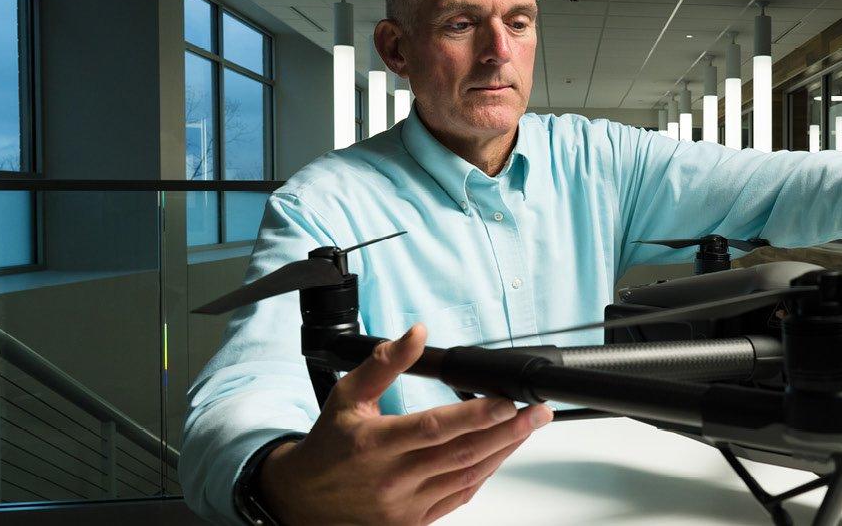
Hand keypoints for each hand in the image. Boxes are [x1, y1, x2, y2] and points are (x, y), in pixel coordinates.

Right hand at [258, 324, 551, 524]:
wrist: (303, 500)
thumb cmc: (329, 446)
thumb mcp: (347, 396)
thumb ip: (384, 363)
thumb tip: (417, 334)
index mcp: (374, 443)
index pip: (434, 428)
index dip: (475, 415)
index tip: (507, 400)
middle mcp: (392, 478)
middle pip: (462, 454)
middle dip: (508, 431)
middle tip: (538, 412)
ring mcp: (405, 505)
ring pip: (467, 477)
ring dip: (503, 451)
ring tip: (528, 427)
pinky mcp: (414, 522)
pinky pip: (459, 496)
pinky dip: (485, 473)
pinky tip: (501, 452)